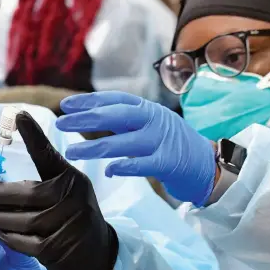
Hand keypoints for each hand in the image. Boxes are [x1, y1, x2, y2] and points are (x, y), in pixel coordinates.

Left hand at [0, 112, 118, 269]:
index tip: (18, 115)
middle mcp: (72, 198)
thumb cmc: (73, 217)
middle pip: (26, 194)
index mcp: (71, 179)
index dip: (33, 135)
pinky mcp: (57, 248)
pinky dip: (8, 238)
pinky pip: (24, 242)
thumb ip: (41, 184)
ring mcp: (66, 224)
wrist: (97, 253)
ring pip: (21, 220)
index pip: (48, 155)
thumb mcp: (66, 193)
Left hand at [56, 92, 216, 205]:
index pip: (114, 100)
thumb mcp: (150, 125)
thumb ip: (124, 121)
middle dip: (86, 119)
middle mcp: (154, 120)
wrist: (208, 165)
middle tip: (61, 123)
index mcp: (148, 109)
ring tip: (72, 153)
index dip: (89, 101)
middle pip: (115, 115)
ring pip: (123, 141)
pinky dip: (125, 166)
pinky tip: (108, 170)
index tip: (65, 106)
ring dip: (94, 147)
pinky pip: (142, 164)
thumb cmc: (172, 145)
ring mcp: (161, 140)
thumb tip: (89, 116)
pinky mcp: (169, 162)